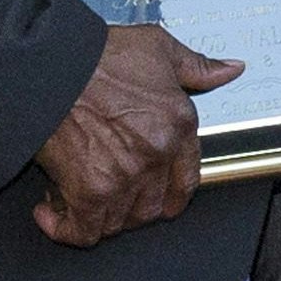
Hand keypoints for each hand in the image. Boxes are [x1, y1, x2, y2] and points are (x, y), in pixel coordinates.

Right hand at [32, 24, 243, 246]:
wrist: (53, 66)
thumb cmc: (100, 56)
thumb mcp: (160, 48)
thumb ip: (197, 66)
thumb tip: (230, 70)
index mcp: (179, 126)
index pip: (188, 181)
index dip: (171, 193)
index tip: (158, 195)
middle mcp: (156, 157)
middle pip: (153, 207)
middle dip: (133, 204)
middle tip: (112, 191)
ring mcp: (124, 178)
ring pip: (120, 222)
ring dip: (101, 215)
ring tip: (84, 196)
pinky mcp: (88, 192)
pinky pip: (82, 232)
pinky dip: (64, 229)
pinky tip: (50, 213)